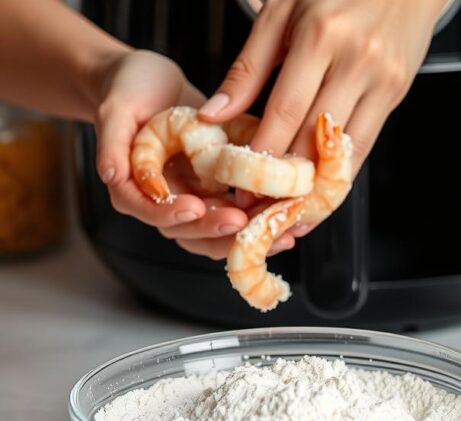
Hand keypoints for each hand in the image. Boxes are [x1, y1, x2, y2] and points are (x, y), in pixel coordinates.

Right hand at [94, 50, 295, 258]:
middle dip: (218, 231)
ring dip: (247, 236)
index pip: (151, 213)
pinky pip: (240, 215)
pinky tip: (287, 219)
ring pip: (218, 231)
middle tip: (244, 222)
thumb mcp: (117, 107)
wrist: (151, 81)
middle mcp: (165, 201)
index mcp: (135, 188)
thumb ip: (110, 142)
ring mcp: (193, 199)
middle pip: (189, 232)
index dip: (172, 215)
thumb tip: (110, 174)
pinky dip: (261, 219)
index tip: (196, 207)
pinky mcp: (218, 193)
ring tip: (278, 232)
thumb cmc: (129, 90)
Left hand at [198, 0, 445, 206]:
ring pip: (345, 149)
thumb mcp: (282, 13)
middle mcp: (356, 60)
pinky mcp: (396, 93)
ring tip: (285, 212)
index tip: (237, 182)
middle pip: (314, 136)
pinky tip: (319, 190)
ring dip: (314, 187)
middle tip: (254, 208)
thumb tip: (214, 116)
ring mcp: (382, 80)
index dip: (263, 153)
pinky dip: (341, 173)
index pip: (286, 110)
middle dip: (283, 180)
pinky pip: (365, 143)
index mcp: (321, 35)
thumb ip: (248, 67)